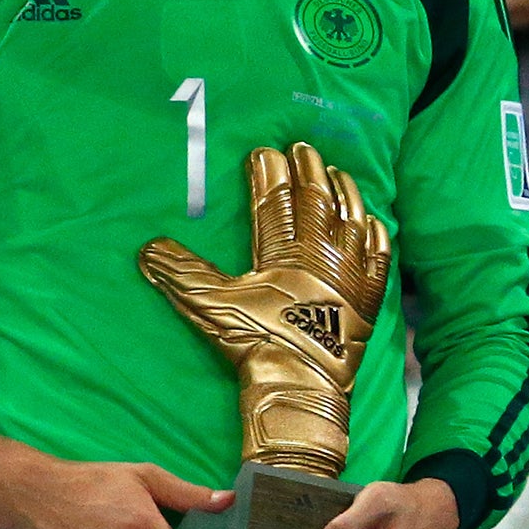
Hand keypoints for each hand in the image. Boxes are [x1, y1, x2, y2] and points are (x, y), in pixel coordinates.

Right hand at [139, 143, 392, 474]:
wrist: (302, 382)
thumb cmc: (257, 341)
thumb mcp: (211, 305)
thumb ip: (182, 272)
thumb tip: (149, 246)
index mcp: (282, 250)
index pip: (274, 201)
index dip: (269, 174)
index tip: (264, 151)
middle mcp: (320, 253)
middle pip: (315, 201)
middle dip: (308, 170)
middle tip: (303, 147)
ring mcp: (349, 273)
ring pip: (351, 220)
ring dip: (344, 193)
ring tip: (338, 171)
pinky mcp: (369, 297)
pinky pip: (379, 258)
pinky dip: (377, 237)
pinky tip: (375, 222)